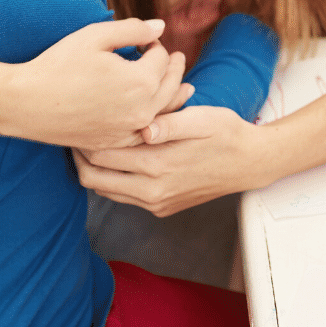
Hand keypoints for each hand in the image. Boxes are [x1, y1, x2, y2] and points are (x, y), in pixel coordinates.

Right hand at [13, 18, 191, 150]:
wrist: (26, 104)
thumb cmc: (58, 65)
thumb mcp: (95, 36)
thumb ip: (133, 29)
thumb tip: (161, 27)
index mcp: (141, 82)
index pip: (162, 58)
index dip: (155, 43)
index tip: (146, 38)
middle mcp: (141, 111)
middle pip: (170, 86)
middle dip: (174, 68)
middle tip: (177, 57)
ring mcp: (128, 131)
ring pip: (163, 113)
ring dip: (175, 95)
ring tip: (186, 87)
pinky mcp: (115, 142)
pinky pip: (145, 132)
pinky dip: (157, 120)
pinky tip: (157, 114)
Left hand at [73, 105, 268, 215]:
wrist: (251, 163)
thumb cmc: (226, 133)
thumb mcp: (201, 119)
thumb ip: (169, 123)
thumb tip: (143, 128)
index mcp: (158, 166)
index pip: (102, 155)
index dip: (84, 137)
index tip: (78, 119)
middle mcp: (153, 191)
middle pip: (95, 179)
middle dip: (80, 156)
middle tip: (74, 131)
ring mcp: (157, 203)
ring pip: (105, 191)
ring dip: (94, 168)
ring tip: (90, 142)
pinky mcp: (161, 207)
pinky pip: (124, 196)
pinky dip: (112, 178)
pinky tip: (115, 156)